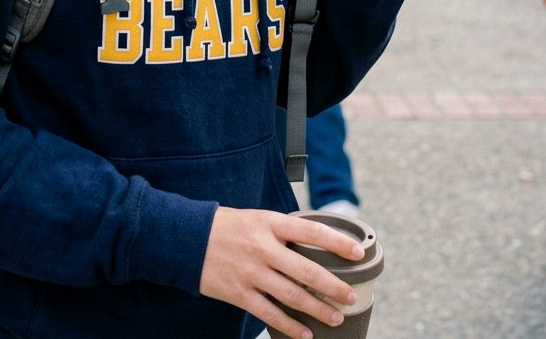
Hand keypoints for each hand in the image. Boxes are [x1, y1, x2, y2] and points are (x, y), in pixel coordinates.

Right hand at [200, 207, 362, 338]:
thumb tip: (313, 245)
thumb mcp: (256, 218)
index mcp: (268, 223)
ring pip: (292, 296)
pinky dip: (290, 326)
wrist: (186, 238)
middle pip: (306, 270)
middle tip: (350, 296)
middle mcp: (262, 247)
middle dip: (333, 286)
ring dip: (317, 309)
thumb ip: (281, 232)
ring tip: (336, 317)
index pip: (311, 231)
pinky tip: (305, 334)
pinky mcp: (238, 293)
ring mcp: (250, 272)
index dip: (337, 242)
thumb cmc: (226, 227)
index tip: (359, 253)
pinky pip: (270, 314)